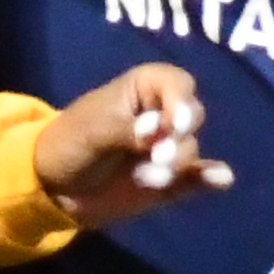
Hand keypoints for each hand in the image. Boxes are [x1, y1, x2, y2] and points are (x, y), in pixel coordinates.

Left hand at [29, 64, 225, 230]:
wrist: (53, 188)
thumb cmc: (69, 143)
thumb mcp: (92, 130)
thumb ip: (126, 129)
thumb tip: (156, 132)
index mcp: (144, 89)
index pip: (177, 84)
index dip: (181, 102)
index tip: (172, 126)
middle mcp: (162, 114)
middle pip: (191, 117)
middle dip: (178, 138)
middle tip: (159, 158)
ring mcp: (166, 147)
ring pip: (190, 150)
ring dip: (175, 165)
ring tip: (147, 179)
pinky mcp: (170, 179)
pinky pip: (196, 177)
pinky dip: (210, 177)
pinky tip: (221, 179)